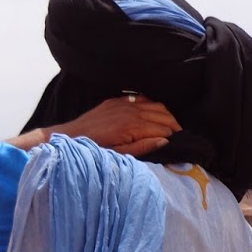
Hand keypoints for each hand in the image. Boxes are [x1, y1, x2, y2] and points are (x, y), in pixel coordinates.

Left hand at [11, 96, 180, 156]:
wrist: (71, 136)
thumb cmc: (95, 150)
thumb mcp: (119, 154)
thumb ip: (143, 147)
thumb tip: (165, 140)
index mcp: (132, 126)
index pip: (163, 128)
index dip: (174, 134)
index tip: (180, 140)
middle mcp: (130, 111)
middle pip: (162, 114)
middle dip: (173, 124)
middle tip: (180, 133)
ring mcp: (124, 103)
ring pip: (155, 104)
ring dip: (166, 113)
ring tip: (171, 124)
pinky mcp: (117, 99)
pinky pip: (142, 97)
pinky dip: (152, 103)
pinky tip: (155, 111)